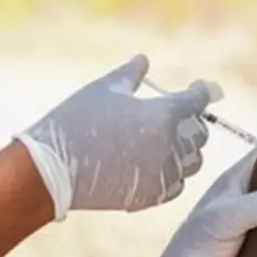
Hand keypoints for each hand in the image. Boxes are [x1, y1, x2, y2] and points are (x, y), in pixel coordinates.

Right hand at [15, 55, 215, 219]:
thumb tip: (144, 60)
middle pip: (199, 133)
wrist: (51, 168)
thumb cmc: (76, 120)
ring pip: (192, 162)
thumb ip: (130, 74)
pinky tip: (159, 165)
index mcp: (162, 115)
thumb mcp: (104, 89)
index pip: (196, 101)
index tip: (205, 88)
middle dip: (194, 121)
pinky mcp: (149, 196)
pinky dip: (174, 174)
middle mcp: (169, 146)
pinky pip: (176, 185)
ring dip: (187, 149)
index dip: (203, 91)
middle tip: (182, 115)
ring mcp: (161, 175)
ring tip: (172, 140)